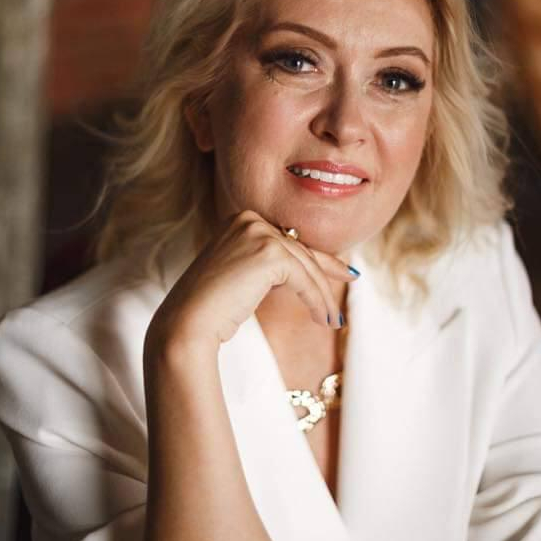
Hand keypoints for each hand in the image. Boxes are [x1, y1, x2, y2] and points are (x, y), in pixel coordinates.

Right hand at [146, 210, 357, 350]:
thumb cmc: (211, 307)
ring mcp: (258, 232)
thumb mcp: (241, 274)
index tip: (340, 268)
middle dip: (327, 270)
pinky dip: (317, 301)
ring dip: (323, 294)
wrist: (188, 322)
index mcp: (240, 218)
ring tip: (332, 319)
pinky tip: (323, 319)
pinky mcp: (269, 252)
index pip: (286, 239)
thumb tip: (304, 267)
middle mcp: (248, 218)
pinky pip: (304, 279)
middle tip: (352, 279)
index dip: (315, 256)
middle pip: (299, 249)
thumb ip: (267, 263)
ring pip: (305, 265)